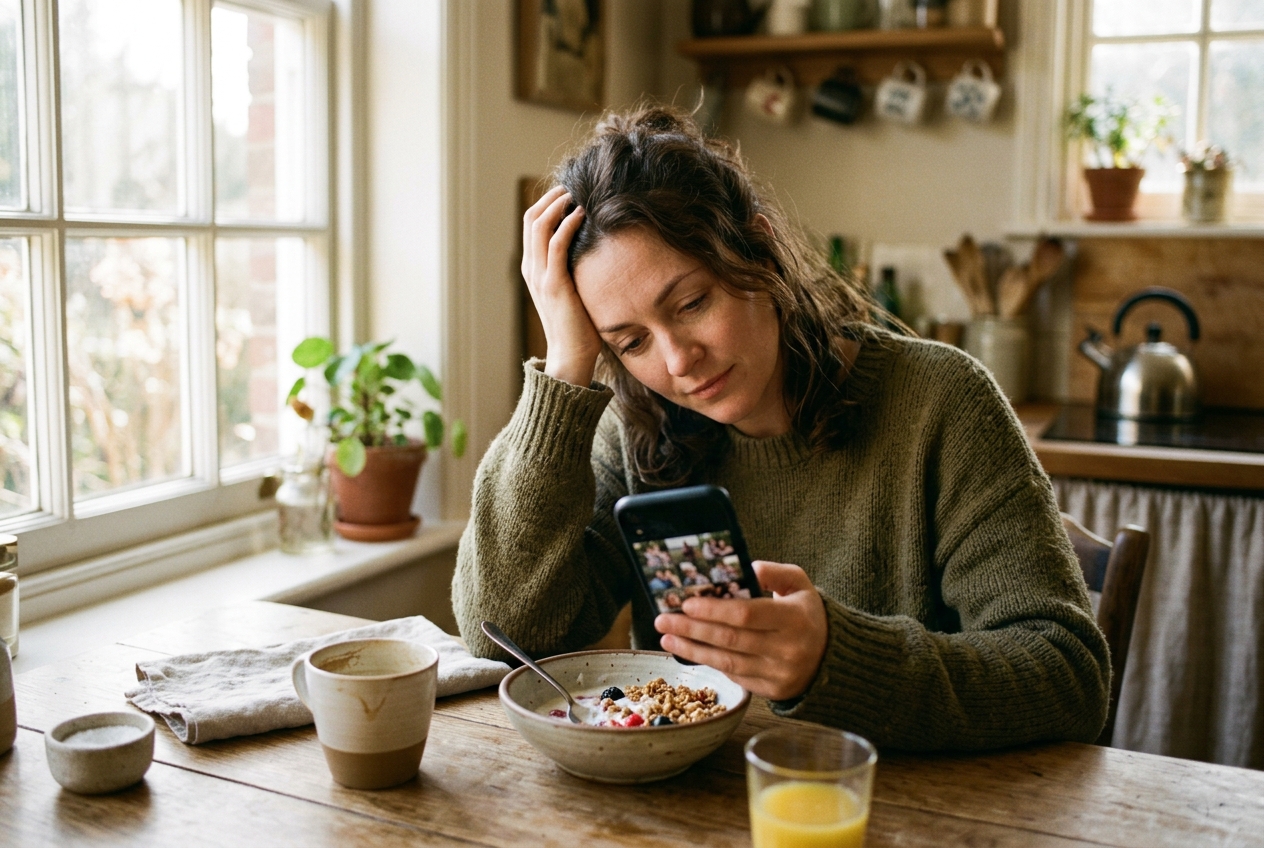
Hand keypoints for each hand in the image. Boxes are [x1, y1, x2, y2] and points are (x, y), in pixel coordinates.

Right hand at [521, 186, 601, 386]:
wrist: (571, 355)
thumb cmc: (580, 325)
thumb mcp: (574, 289)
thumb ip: (575, 267)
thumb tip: (594, 246)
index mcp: (533, 268)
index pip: (531, 223)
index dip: (547, 202)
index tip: (569, 191)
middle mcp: (531, 268)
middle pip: (531, 218)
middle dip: (551, 196)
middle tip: (573, 185)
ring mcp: (539, 276)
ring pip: (538, 225)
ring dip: (558, 204)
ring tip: (577, 193)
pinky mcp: (553, 284)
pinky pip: (555, 244)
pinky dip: (567, 224)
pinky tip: (583, 214)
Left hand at [654, 561, 827, 700]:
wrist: (831, 657)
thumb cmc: (807, 614)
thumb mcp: (799, 585)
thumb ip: (774, 572)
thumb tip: (746, 568)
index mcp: (794, 619)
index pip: (747, 614)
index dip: (714, 610)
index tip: (686, 604)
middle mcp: (787, 650)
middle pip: (730, 639)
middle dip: (691, 630)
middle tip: (663, 621)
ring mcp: (779, 674)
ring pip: (727, 662)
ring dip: (692, 650)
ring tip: (667, 640)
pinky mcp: (771, 691)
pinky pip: (734, 676)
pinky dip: (710, 663)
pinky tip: (691, 652)